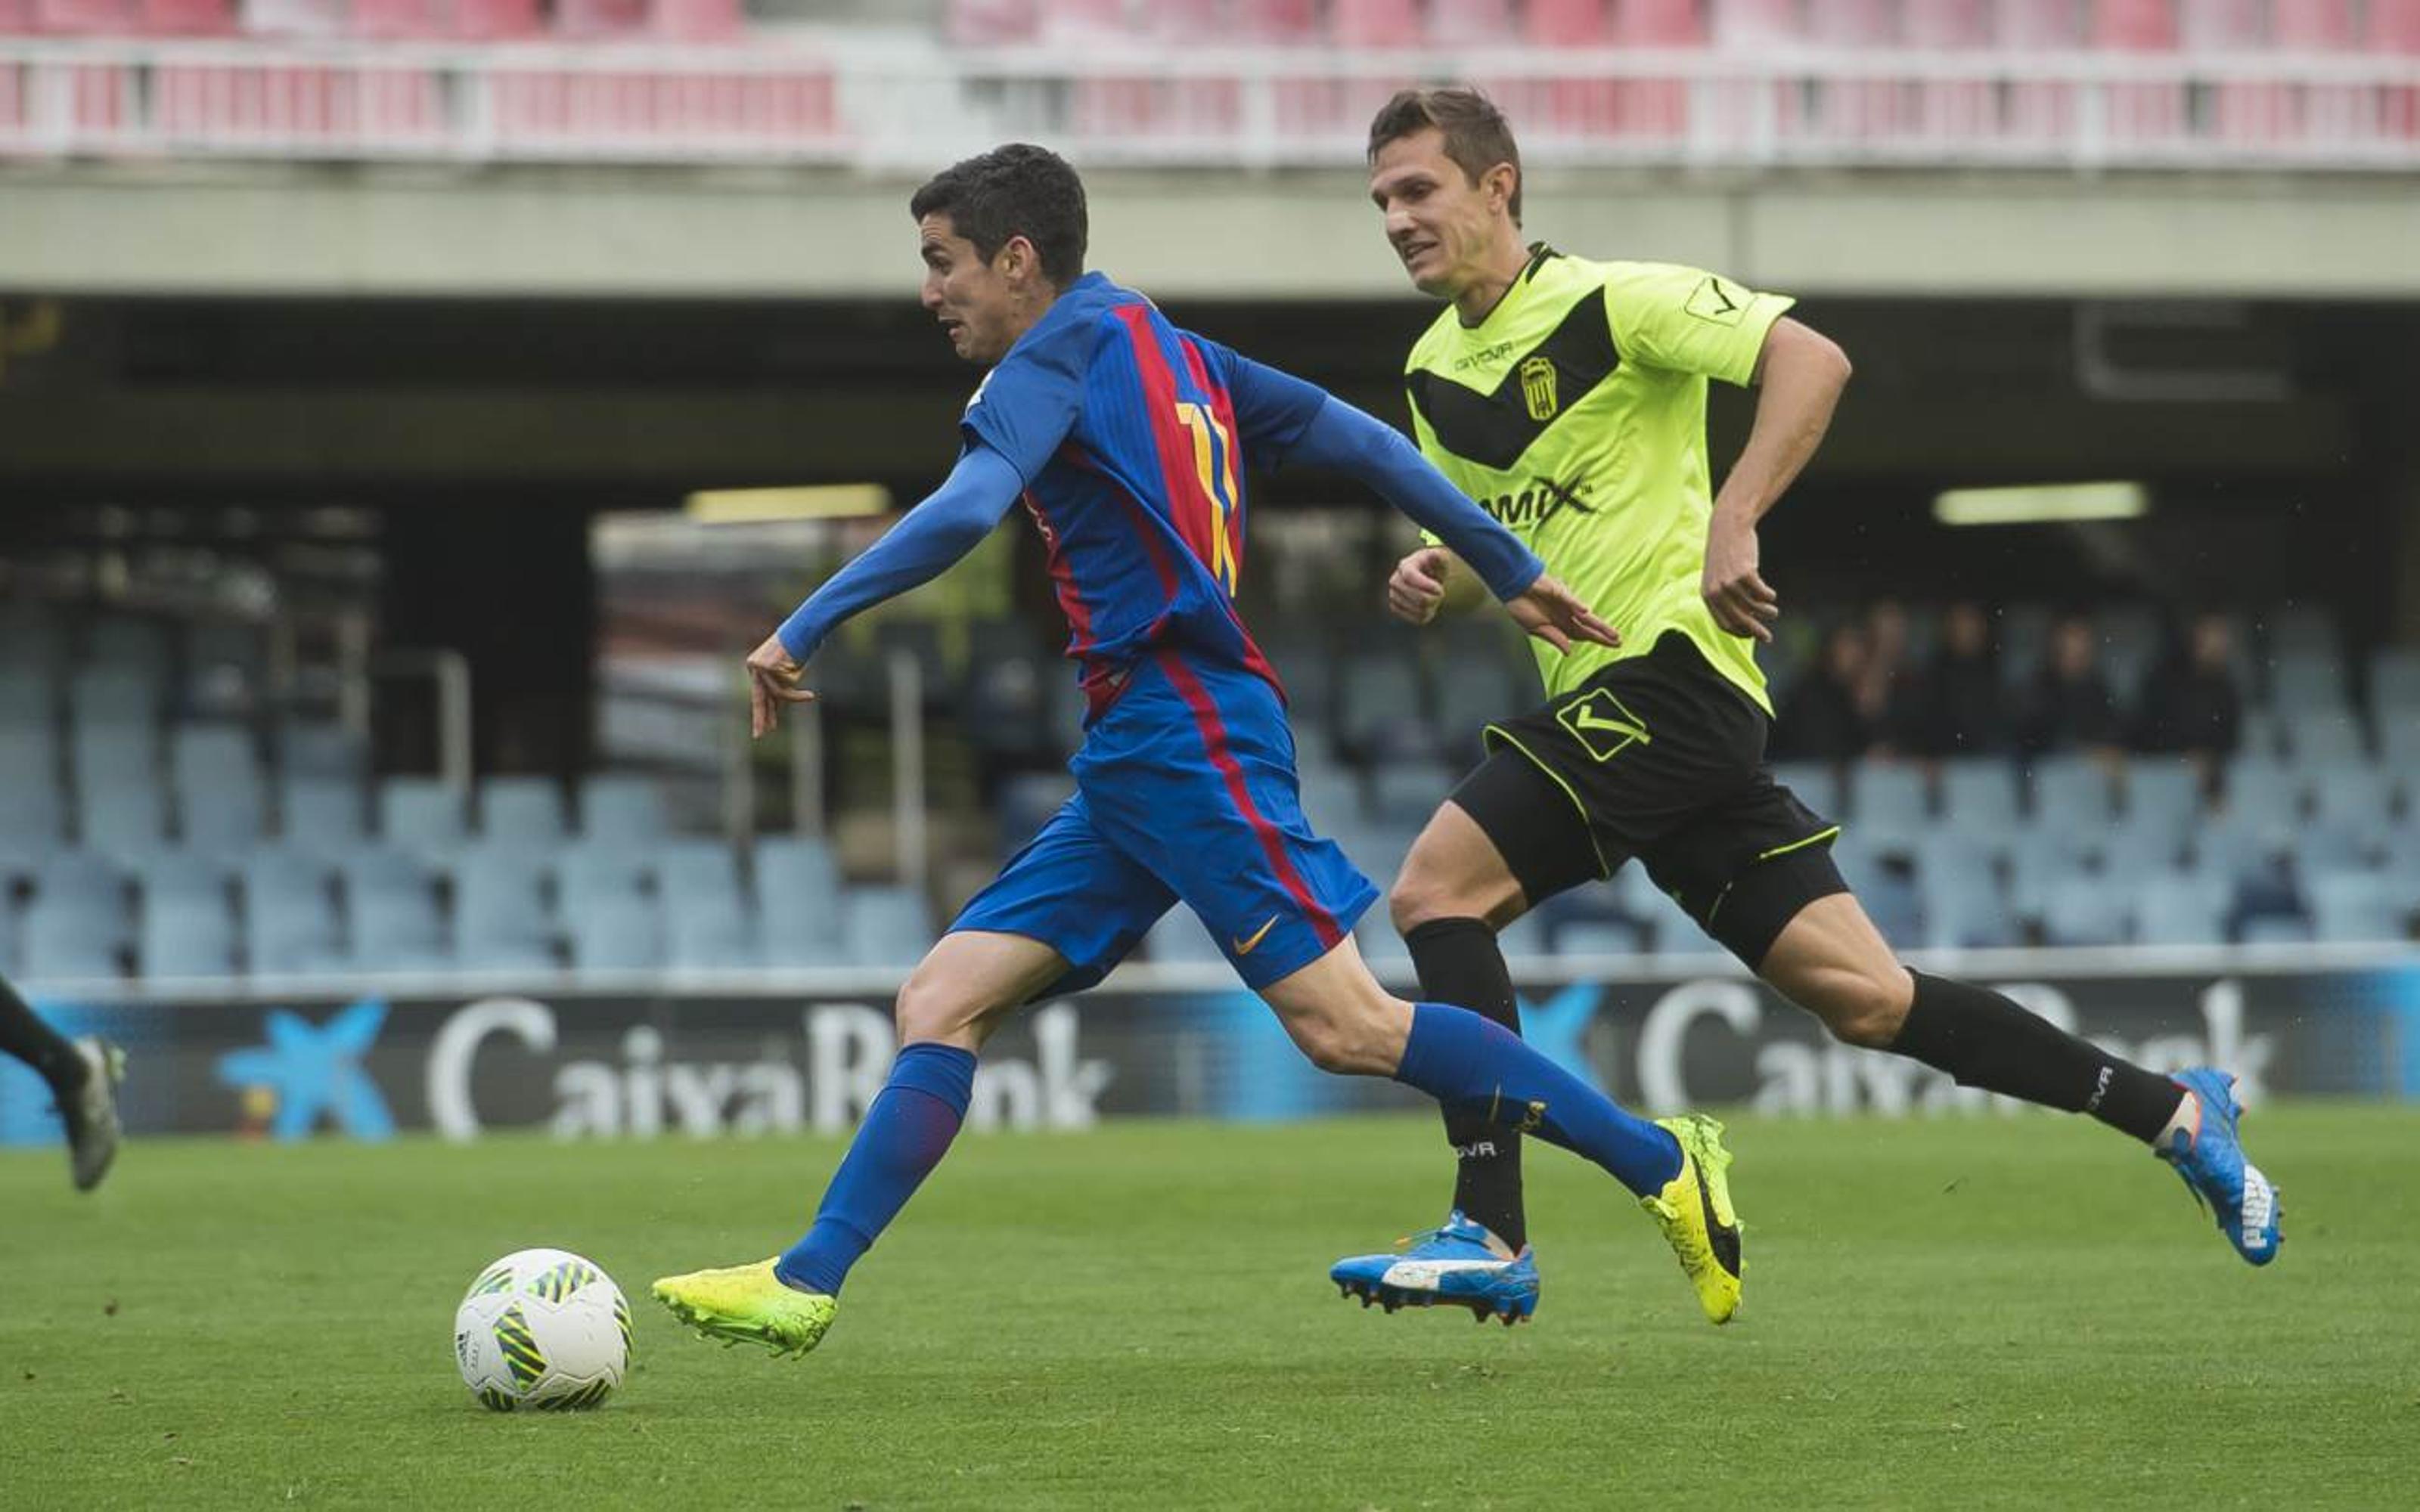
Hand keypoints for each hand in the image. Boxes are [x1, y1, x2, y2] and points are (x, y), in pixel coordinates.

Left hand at [745, 634, 815, 737]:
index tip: (766, 727)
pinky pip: (785, 689)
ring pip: (777, 694)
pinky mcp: (768, 668)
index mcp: (755, 666)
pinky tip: (810, 695)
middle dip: (761, 718)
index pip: (759, 694)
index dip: (764, 712)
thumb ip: (780, 685)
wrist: (804, 627)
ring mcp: (759, 667)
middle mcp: (753, 667)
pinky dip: (798, 694)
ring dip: (794, 697)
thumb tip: (777, 704)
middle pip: (758, 698)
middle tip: (759, 736)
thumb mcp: (788, 670)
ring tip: (810, 696)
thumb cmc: (801, 645)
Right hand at [1386, 548, 1451, 624]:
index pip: (1409, 575)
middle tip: (1441, 592)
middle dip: (1433, 597)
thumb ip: (1440, 557)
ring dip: (1432, 606)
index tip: (1440, 589)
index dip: (1426, 584)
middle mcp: (1395, 580)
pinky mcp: (1397, 608)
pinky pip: (1417, 619)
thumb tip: (1437, 555)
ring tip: (1435, 598)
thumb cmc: (1435, 566)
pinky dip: (1428, 614)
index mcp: (1405, 565)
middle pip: (1414, 596)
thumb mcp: (1440, 558)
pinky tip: (1430, 606)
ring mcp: (1394, 595)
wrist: (1428, 577)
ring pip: (1417, 609)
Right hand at [1505, 573, 1619, 654]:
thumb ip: (1554, 638)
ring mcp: (1564, 604)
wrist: (1512, 586)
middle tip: (1618, 641)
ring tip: (1611, 633)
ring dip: (1598, 625)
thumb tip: (1568, 651)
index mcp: (1559, 624)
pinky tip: (1585, 612)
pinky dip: (1577, 605)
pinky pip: (1570, 600)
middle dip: (1603, 635)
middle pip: (1588, 627)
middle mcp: (1565, 615)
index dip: (1596, 640)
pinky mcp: (1559, 592)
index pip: (1582, 634)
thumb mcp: (1536, 629)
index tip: (1611, 645)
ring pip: (1585, 616)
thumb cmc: (1520, 605)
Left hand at [1702, 514, 1778, 642]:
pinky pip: (1761, 593)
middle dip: (1755, 632)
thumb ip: (1725, 596)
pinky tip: (1771, 595)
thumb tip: (1745, 619)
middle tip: (1768, 639)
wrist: (1728, 526)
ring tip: (1774, 613)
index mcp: (1707, 595)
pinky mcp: (1745, 573)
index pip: (1724, 623)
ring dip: (1766, 613)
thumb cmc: (1726, 554)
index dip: (1739, 632)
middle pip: (1739, 620)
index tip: (1751, 636)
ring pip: (1753, 607)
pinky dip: (1768, 596)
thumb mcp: (1718, 576)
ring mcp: (1730, 583)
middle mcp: (1717, 592)